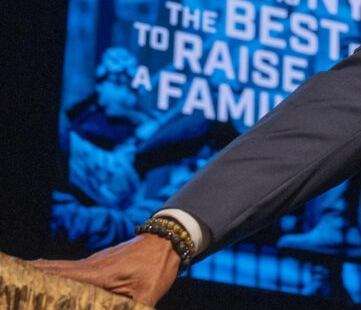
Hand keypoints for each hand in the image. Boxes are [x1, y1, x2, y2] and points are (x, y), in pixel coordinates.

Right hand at [30, 234, 178, 306]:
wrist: (168, 240)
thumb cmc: (157, 267)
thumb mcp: (147, 296)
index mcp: (98, 273)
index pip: (61, 277)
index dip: (40, 278)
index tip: (20, 276)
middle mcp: (90, 265)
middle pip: (53, 269)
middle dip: (31, 273)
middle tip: (11, 274)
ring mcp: (93, 262)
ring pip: (60, 267)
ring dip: (40, 271)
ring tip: (19, 275)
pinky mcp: (99, 262)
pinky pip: (70, 267)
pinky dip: (53, 269)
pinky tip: (45, 272)